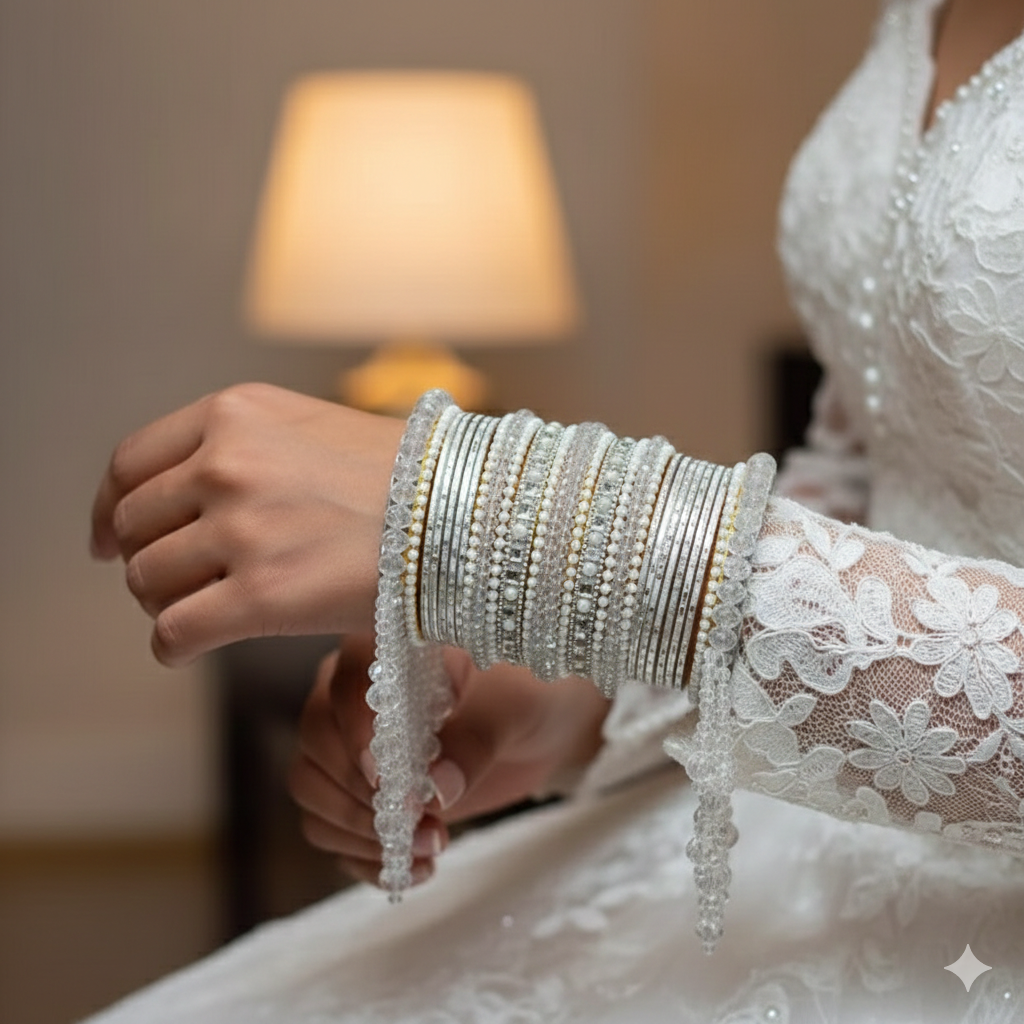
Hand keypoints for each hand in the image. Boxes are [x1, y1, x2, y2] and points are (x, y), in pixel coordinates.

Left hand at [90, 383, 405, 665]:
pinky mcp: (261, 598)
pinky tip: (189, 648)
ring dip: (164, 604)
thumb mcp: (311, 424)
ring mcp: (241, 532)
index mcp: (234, 415)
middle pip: (135, 528)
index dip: (110, 509)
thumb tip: (187, 492)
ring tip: (200, 612)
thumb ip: (243, 444)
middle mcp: (227, 466)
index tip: (109, 539)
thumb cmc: (403, 475)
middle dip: (145, 561)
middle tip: (174, 583)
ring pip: (147, 583)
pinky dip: (171, 648)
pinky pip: (173, 634)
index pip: (130, 464)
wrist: (465, 514)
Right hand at [288, 635, 608, 886]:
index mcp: (388, 647)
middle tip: (424, 827)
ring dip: (361, 833)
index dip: (357, 734)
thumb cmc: (531, 691)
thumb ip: (474, 739)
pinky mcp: (362, 789)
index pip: (345, 684)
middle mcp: (356, 690)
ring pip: (312, 790)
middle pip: (317, 743)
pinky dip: (364, 858)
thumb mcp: (514, 706)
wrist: (546, 721)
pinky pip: (331, 830)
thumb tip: (435, 788)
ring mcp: (351, 741)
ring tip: (430, 848)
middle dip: (364, 796)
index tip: (387, 779)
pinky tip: (415, 868)